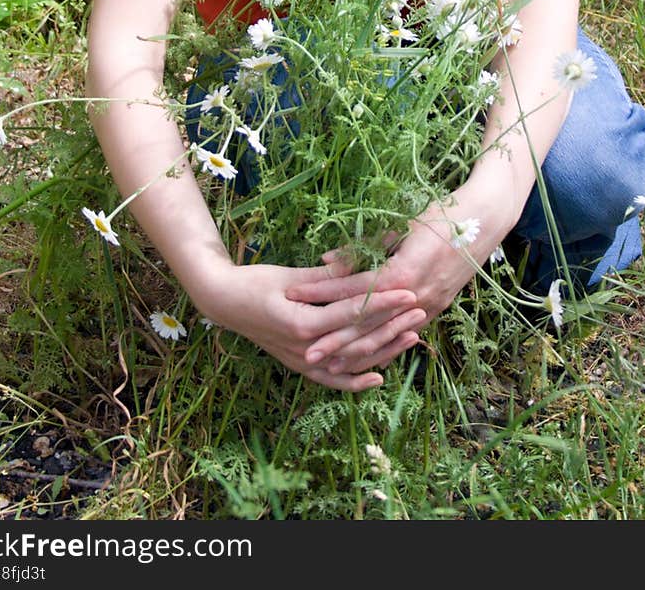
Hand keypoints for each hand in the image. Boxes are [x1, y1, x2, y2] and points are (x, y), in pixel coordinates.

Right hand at [194, 255, 425, 391]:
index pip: (354, 313)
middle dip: (392, 324)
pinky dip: (356, 381)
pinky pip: (333, 380)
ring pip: (352, 362)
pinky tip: (379, 378)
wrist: (223, 303)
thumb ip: (327, 276)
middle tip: (421, 310)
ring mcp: (303, 361)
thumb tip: (359, 263)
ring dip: (384, 350)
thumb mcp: (291, 276)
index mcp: (303, 324)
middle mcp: (306, 349)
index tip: (409, 291)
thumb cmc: (254, 282)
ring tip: (412, 336)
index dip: (384, 301)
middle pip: (359, 339)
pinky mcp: (300, 365)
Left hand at [285, 197, 497, 376]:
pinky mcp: (436, 309)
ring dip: (356, 352)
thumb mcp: (399, 226)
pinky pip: (403, 334)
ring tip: (329, 364)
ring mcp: (428, 306)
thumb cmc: (440, 216)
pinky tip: (365, 359)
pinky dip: (382, 348)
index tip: (294, 298)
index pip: (351, 289)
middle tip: (305, 353)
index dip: (321, 294)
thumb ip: (364, 249)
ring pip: (385, 336)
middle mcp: (414, 296)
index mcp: (401, 272)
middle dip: (335, 340)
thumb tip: (326, 262)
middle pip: (367, 324)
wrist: (485, 221)